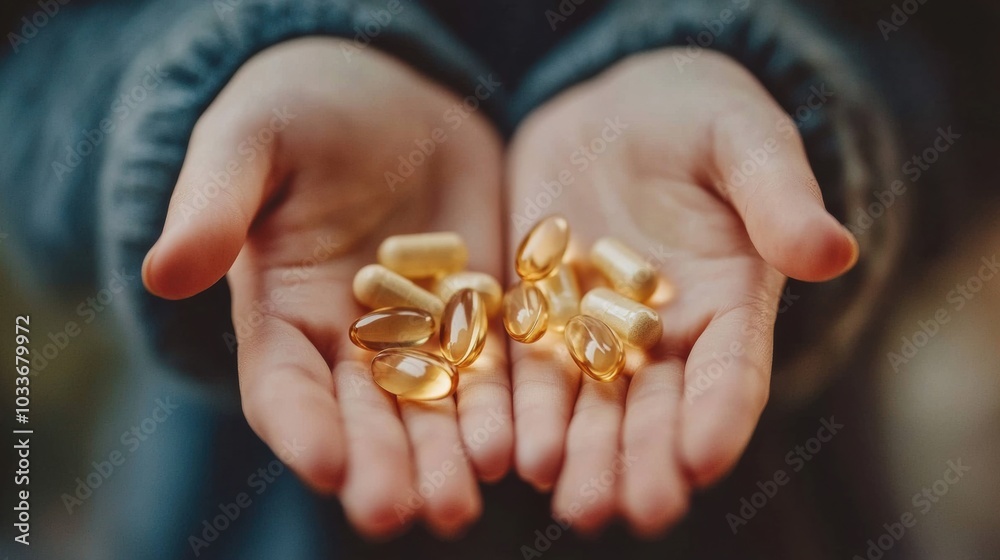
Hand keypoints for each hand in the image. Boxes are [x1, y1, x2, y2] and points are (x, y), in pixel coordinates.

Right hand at [141, 38, 511, 537]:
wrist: (386, 97)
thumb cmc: (299, 112)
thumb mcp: (250, 141)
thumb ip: (213, 205)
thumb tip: (163, 272)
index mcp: (281, 314)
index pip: (282, 386)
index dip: (301, 427)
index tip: (325, 466)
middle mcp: (350, 342)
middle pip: (364, 417)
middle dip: (381, 465)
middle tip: (401, 513)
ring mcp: (422, 333)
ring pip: (434, 408)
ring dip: (449, 457)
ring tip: (464, 503)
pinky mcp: (481, 313)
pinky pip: (497, 367)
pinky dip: (506, 407)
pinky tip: (523, 444)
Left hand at [506, 49, 857, 535]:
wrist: (618, 111)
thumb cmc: (700, 117)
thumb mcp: (744, 139)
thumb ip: (779, 195)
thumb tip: (832, 252)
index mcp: (728, 303)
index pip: (731, 371)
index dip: (720, 416)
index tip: (705, 460)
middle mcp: (663, 334)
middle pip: (656, 408)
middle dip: (644, 460)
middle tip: (634, 512)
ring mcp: (594, 329)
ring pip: (588, 404)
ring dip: (579, 454)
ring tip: (568, 502)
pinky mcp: (535, 312)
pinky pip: (524, 366)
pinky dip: (519, 409)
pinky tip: (507, 449)